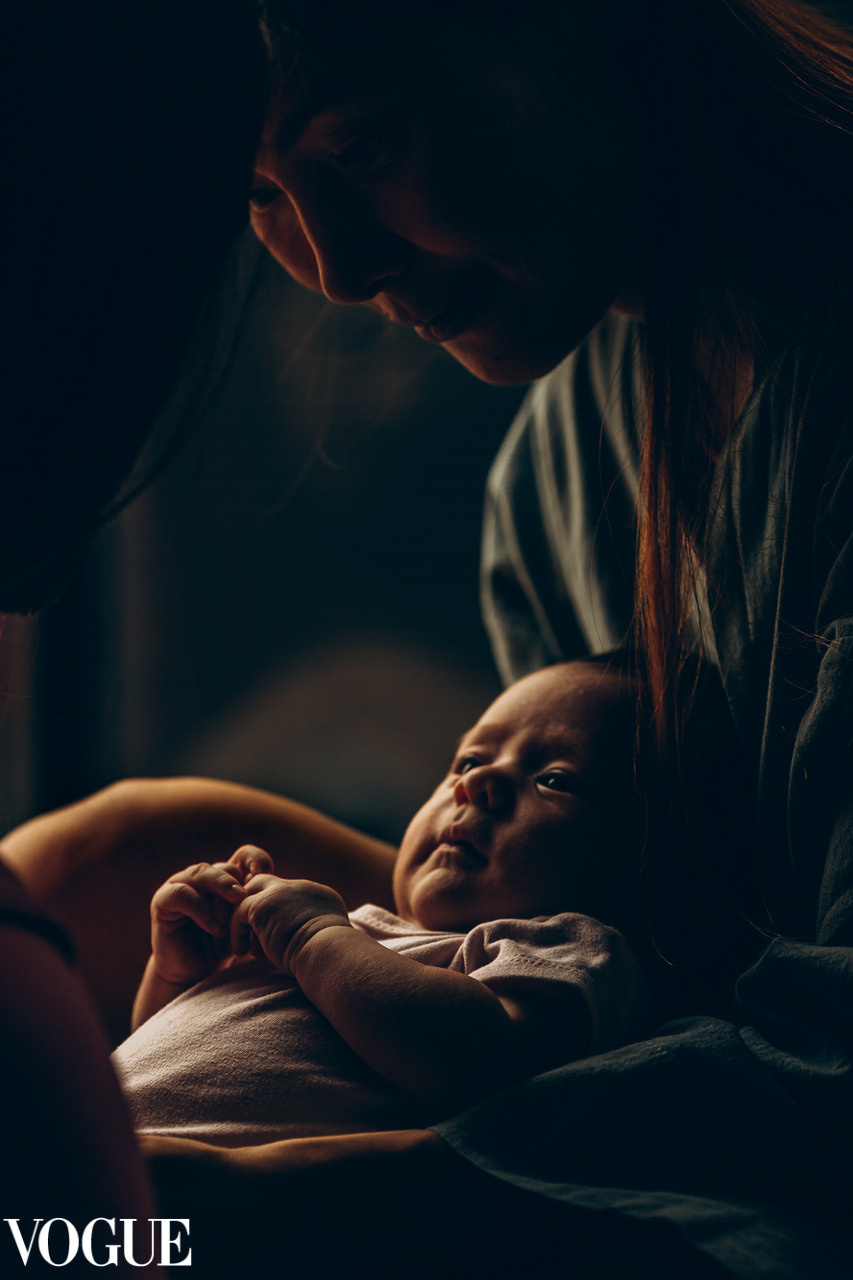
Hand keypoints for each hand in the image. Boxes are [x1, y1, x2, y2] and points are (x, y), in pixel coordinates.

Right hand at [150, 845, 273, 985]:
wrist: (194, 974)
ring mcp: (180, 885)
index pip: (244, 855)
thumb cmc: (223, 947)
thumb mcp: (244, 924)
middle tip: (245, 901)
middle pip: (224, 867)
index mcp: (225, 877)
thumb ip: (255, 904)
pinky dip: (200, 908)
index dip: (256, 861)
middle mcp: (203, 876)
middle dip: (236, 886)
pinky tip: (214, 927)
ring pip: (202, 873)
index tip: (267, 875)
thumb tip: (276, 886)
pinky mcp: (163, 901)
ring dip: (218, 893)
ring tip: (230, 917)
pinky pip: (181, 893)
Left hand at [230, 875, 349, 974]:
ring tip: (245, 948)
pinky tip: (241, 951)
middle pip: (268, 883)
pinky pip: (239, 912)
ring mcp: (281, 892)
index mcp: (319, 895)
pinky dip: (237, 932)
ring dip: (246, 921)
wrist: (328, 953)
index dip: (279, 913)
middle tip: (254, 933)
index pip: (290, 894)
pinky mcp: (262, 905)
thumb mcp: (329, 935)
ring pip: (251, 895)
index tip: (275, 937)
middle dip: (257, 906)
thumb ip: (316, 928)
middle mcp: (300, 887)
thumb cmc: (331, 956)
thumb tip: (305, 939)